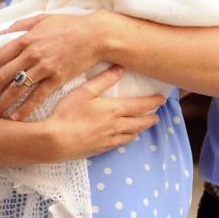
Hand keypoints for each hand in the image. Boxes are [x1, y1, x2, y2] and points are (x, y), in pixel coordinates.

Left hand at [0, 12, 111, 118]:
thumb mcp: (43, 19)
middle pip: (2, 77)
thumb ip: (21, 25)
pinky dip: (25, 109)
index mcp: (26, 40)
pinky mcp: (57, 79)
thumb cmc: (69, 25)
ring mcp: (44, 68)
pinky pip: (37, 97)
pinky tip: (16, 118)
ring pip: (17, 89)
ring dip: (2, 103)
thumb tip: (1, 32)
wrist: (95, 35)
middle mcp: (32, 55)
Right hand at [47, 65, 164, 158]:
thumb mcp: (84, 92)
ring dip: (140, 129)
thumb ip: (103, 80)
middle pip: (140, 122)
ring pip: (132, 134)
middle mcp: (116, 126)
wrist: (55, 141)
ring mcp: (110, 139)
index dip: (153, 102)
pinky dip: (128, 139)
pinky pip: (121, 144)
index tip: (162, 99)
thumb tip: (120, 68)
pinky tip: (126, 137)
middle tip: (157, 115)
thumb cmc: (68, 113)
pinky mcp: (101, 149)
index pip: (140, 105)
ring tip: (144, 125)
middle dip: (151, 118)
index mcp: (114, 110)